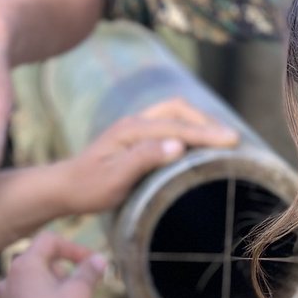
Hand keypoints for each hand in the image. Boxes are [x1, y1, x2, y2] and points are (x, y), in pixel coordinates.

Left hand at [0, 232, 105, 297]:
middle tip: (84, 283)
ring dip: (56, 283)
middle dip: (65, 267)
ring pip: (34, 279)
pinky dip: (45, 297)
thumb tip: (99, 259)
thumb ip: (89, 271)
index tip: (92, 261)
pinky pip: (29, 296)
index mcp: (24, 264)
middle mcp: (10, 277)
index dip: (74, 247)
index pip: (49, 241)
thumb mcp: (80, 292)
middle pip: (40, 259)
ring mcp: (7, 297)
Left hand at [59, 98, 237, 214]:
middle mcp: (134, 122)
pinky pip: (168, 123)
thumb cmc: (89, 187)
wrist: (64, 188)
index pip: (177, 126)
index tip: (233, 141)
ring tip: (221, 138)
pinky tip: (197, 142)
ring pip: (173, 113)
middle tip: (232, 139)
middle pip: (178, 109)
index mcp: (132, 130)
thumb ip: (145, 158)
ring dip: (198, 122)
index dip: (207, 134)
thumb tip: (179, 144)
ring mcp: (134, 127)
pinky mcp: (135, 136)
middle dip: (206, 121)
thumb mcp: (116, 177)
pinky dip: (188, 127)